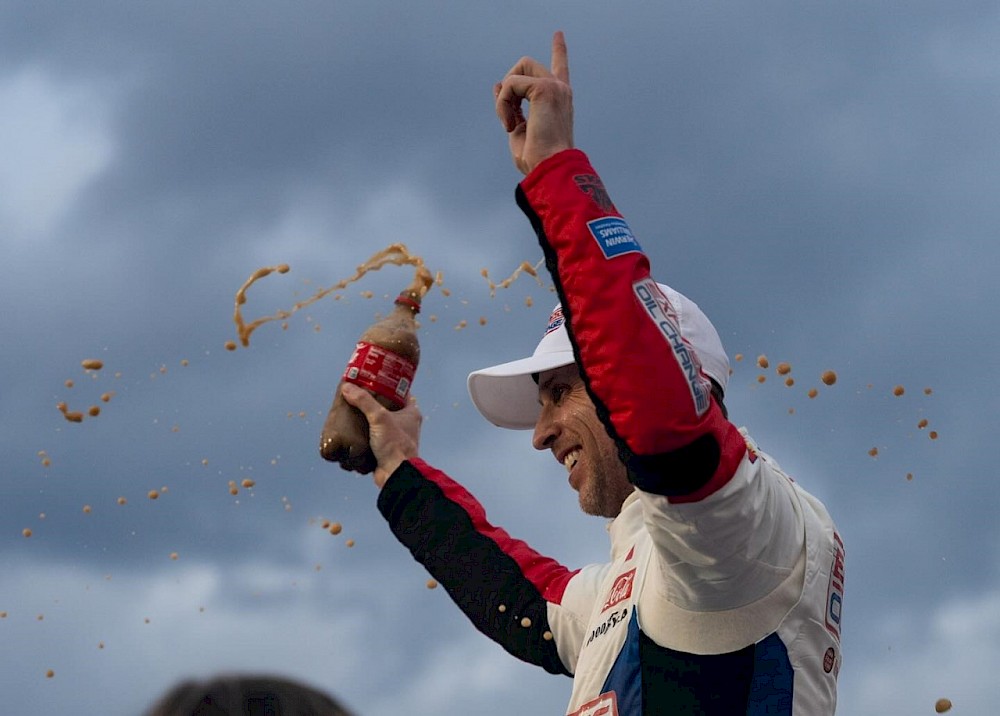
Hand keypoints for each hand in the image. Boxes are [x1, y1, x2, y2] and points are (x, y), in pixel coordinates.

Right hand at [339, 383, 421, 487]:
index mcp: (411, 413)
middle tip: (359, 395)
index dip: (389, 386)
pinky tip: (352, 429)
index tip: (374, 380)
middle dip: (375, 402)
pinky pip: (374, 437)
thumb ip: (364, 402)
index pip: (402, 393)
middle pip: (389, 407)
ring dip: (368, 419)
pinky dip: (365, 433)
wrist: (395, 475)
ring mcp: (396, 438)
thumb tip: (347, 387)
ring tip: (352, 411)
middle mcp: (406, 425)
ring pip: (380, 423)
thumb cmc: (394, 444)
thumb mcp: (379, 417)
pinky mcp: (386, 450)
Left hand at [495, 30, 573, 175]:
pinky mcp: (544, 89)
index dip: (559, 51)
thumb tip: (497, 84)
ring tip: (510, 123)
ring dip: (504, 98)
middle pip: (525, 65)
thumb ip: (511, 107)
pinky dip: (503, 104)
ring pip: (516, 71)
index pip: (560, 68)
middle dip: (507, 88)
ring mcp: (555, 87)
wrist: (550, 168)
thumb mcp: (520, 129)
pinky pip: (510, 84)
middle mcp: (561, 90)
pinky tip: (510, 125)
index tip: (558, 35)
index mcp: (559, 100)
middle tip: (510, 119)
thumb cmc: (538, 159)